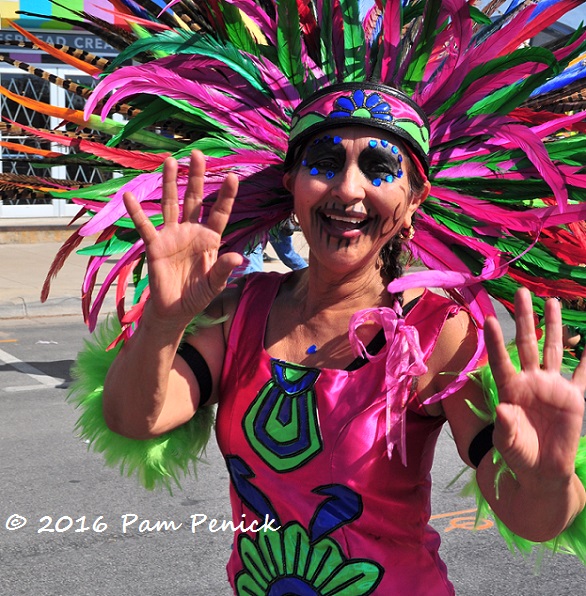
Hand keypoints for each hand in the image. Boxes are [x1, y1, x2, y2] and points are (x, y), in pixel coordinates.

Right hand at [123, 150, 242, 326]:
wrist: (174, 310)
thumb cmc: (197, 296)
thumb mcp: (214, 285)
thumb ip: (223, 270)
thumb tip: (237, 257)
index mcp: (209, 239)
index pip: (219, 213)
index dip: (226, 196)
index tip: (233, 176)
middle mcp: (191, 231)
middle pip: (194, 199)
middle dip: (196, 177)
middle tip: (197, 154)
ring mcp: (172, 235)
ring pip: (171, 204)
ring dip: (169, 183)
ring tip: (170, 161)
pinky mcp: (155, 245)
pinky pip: (144, 226)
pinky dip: (136, 212)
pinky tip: (129, 196)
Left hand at [485, 288, 585, 489]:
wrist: (542, 470)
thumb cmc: (518, 455)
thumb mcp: (507, 443)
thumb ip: (505, 427)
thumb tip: (502, 410)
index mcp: (510, 389)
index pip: (501, 359)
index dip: (496, 341)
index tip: (490, 320)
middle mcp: (530, 381)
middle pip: (527, 343)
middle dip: (526, 318)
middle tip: (521, 292)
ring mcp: (552, 386)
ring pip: (552, 349)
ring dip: (553, 327)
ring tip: (551, 303)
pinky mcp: (572, 398)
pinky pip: (582, 375)